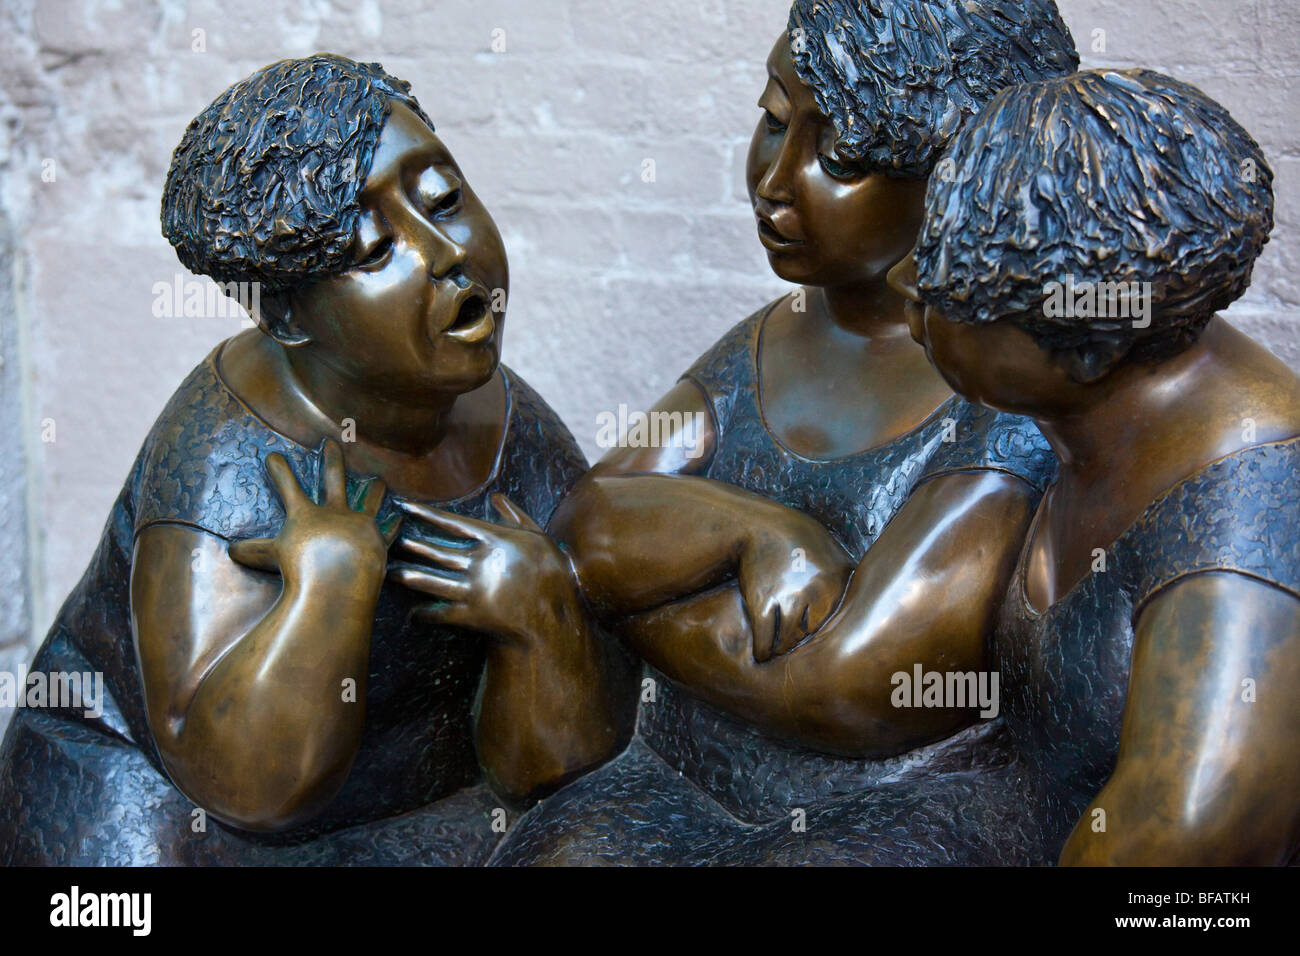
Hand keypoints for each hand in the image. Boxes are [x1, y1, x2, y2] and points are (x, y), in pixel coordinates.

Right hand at [228, 440, 400, 593]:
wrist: (335, 584)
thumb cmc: (300, 571)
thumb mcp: (272, 559)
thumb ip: (254, 551)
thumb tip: (231, 551)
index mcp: (306, 513)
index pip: (287, 485)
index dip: (280, 470)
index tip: (274, 455)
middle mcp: (334, 512)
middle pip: (333, 479)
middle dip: (331, 459)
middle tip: (332, 443)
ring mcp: (359, 523)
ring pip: (369, 498)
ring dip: (374, 489)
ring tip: (378, 480)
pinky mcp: (378, 539)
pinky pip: (387, 530)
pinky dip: (392, 525)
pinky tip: (398, 519)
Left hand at [389, 493, 574, 640]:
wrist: (556, 616)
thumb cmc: (551, 573)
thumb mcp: (538, 538)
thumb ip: (516, 516)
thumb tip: (497, 497)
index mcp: (494, 540)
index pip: (452, 523)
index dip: (426, 515)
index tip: (405, 508)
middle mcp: (480, 562)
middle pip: (436, 551)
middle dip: (411, 546)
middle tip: (389, 540)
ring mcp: (474, 589)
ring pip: (431, 581)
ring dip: (409, 577)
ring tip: (391, 573)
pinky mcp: (473, 615)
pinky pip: (441, 613)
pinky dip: (425, 613)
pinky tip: (414, 613)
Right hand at [738, 514, 851, 662]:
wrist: (758, 525)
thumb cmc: (797, 540)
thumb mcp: (832, 552)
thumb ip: (847, 579)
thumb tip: (874, 601)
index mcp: (840, 579)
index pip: (841, 624)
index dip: (830, 637)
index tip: (823, 646)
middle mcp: (819, 589)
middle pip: (814, 635)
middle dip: (803, 644)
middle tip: (796, 652)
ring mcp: (790, 596)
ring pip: (789, 641)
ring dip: (781, 651)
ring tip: (777, 655)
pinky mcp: (763, 601)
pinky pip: (765, 639)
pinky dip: (762, 651)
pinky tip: (761, 654)